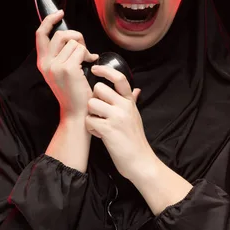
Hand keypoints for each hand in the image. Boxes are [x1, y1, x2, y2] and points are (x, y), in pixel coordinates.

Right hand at [36, 10, 99, 119]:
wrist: (77, 112)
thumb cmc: (74, 93)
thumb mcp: (62, 72)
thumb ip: (62, 55)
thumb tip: (73, 38)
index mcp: (43, 63)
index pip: (41, 34)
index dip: (49, 21)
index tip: (60, 13)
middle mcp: (46, 63)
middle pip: (60, 34)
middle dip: (76, 36)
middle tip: (84, 48)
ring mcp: (55, 66)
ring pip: (73, 41)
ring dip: (84, 48)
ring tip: (88, 60)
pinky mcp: (67, 68)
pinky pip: (80, 49)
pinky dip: (89, 54)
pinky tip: (92, 62)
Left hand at [86, 65, 155, 179]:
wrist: (140, 161)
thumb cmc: (135, 139)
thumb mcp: (136, 116)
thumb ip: (133, 101)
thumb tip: (136, 89)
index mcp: (130, 101)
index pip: (119, 78)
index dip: (105, 70)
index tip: (95, 68)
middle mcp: (124, 106)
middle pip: (99, 89)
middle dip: (93, 98)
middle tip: (98, 111)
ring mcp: (116, 117)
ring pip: (91, 103)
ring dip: (91, 115)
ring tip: (98, 124)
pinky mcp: (108, 130)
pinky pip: (89, 120)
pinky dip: (91, 128)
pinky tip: (99, 134)